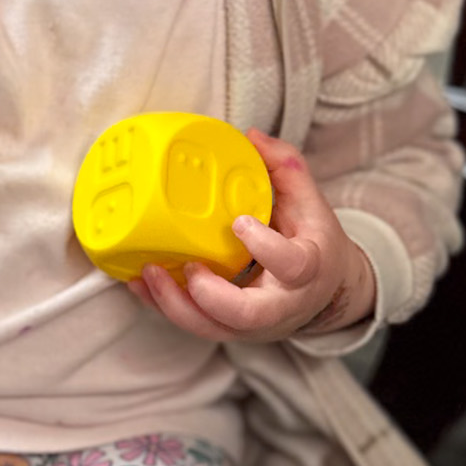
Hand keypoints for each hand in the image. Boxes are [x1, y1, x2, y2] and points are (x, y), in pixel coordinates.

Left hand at [125, 129, 374, 345]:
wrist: (326, 292)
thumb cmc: (313, 242)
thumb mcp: (311, 202)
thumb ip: (285, 167)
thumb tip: (249, 136)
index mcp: (307, 269)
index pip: (292, 265)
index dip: (265, 247)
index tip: (240, 222)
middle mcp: (280, 305)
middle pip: (245, 315)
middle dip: (208, 294)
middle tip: (188, 266)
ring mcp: (252, 324)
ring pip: (210, 328)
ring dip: (173, 304)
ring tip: (148, 272)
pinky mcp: (228, 329)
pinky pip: (192, 325)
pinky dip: (162, 306)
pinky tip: (139, 283)